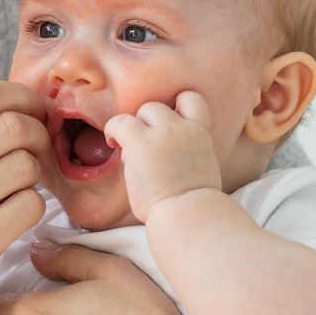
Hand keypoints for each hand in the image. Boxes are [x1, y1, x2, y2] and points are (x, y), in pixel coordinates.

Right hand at [0, 80, 49, 314]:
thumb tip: (14, 105)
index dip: (23, 98)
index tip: (35, 113)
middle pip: (12, 126)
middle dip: (38, 135)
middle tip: (40, 154)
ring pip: (26, 165)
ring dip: (35, 177)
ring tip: (17, 192)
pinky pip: (30, 206)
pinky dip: (32, 210)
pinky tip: (12, 221)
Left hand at [104, 91, 222, 222]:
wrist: (189, 214)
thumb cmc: (194, 206)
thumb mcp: (203, 171)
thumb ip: (189, 155)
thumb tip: (169, 159)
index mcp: (201, 135)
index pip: (191, 100)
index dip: (176, 106)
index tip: (166, 124)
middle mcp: (183, 128)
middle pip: (159, 107)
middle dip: (148, 123)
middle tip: (143, 146)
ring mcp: (163, 134)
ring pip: (143, 110)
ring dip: (133, 126)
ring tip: (126, 146)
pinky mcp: (141, 144)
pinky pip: (119, 122)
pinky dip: (113, 130)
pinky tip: (112, 144)